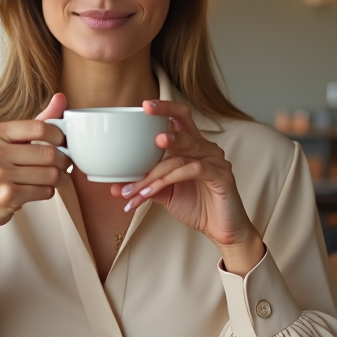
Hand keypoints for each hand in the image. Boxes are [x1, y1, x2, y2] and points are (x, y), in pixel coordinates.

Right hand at [0, 94, 69, 274]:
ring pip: (50, 174)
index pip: (39, 127)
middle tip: (65, 163)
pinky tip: (41, 189)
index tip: (63, 142)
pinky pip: (45, 191)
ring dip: (60, 178)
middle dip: (64, 160)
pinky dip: (49, 191)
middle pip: (48, 152)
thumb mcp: (4, 142)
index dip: (59, 135)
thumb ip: (35, 122)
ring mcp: (0, 175)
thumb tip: (61, 98)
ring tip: (57, 177)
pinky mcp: (8, 196)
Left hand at [111, 100, 264, 274]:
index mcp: (192, 147)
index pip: (180, 118)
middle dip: (163, 118)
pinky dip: (170, 179)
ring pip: (181, 154)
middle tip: (145, 114)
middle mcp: (205, 148)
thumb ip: (144, 187)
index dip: (165, 108)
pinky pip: (193, 169)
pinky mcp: (222, 176)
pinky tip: (154, 190)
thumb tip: (115, 188)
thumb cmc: (197, 207)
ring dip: (154, 172)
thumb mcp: (165, 194)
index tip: (144, 105)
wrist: (222, 230)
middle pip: (185, 124)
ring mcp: (216, 160)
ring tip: (135, 187)